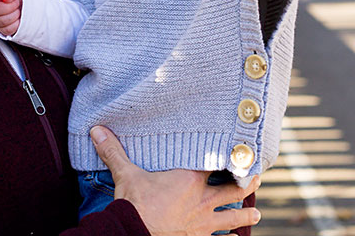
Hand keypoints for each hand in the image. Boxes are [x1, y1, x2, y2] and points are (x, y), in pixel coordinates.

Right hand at [90, 126, 260, 235]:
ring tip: (256, 212)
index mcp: (189, 180)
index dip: (229, 155)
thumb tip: (97, 130)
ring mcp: (202, 223)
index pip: (215, 163)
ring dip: (245, 215)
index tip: (242, 148)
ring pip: (232, 217)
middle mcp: (202, 200)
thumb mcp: (125, 175)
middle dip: (247, 184)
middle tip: (258, 178)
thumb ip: (114, 152)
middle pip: (233, 190)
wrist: (133, 234)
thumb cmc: (134, 204)